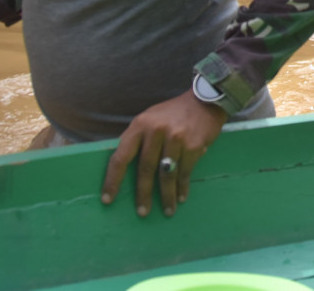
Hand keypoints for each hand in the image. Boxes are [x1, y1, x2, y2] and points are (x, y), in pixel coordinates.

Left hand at [100, 90, 226, 217]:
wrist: (205, 101)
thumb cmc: (173, 113)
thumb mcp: (150, 119)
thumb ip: (138, 139)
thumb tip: (124, 168)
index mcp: (140, 125)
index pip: (120, 157)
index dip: (113, 180)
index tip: (108, 199)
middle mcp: (156, 131)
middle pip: (145, 169)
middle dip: (143, 194)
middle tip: (142, 212)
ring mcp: (176, 138)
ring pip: (166, 174)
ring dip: (167, 196)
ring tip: (168, 210)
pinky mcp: (193, 145)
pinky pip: (185, 172)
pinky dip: (183, 187)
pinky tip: (182, 196)